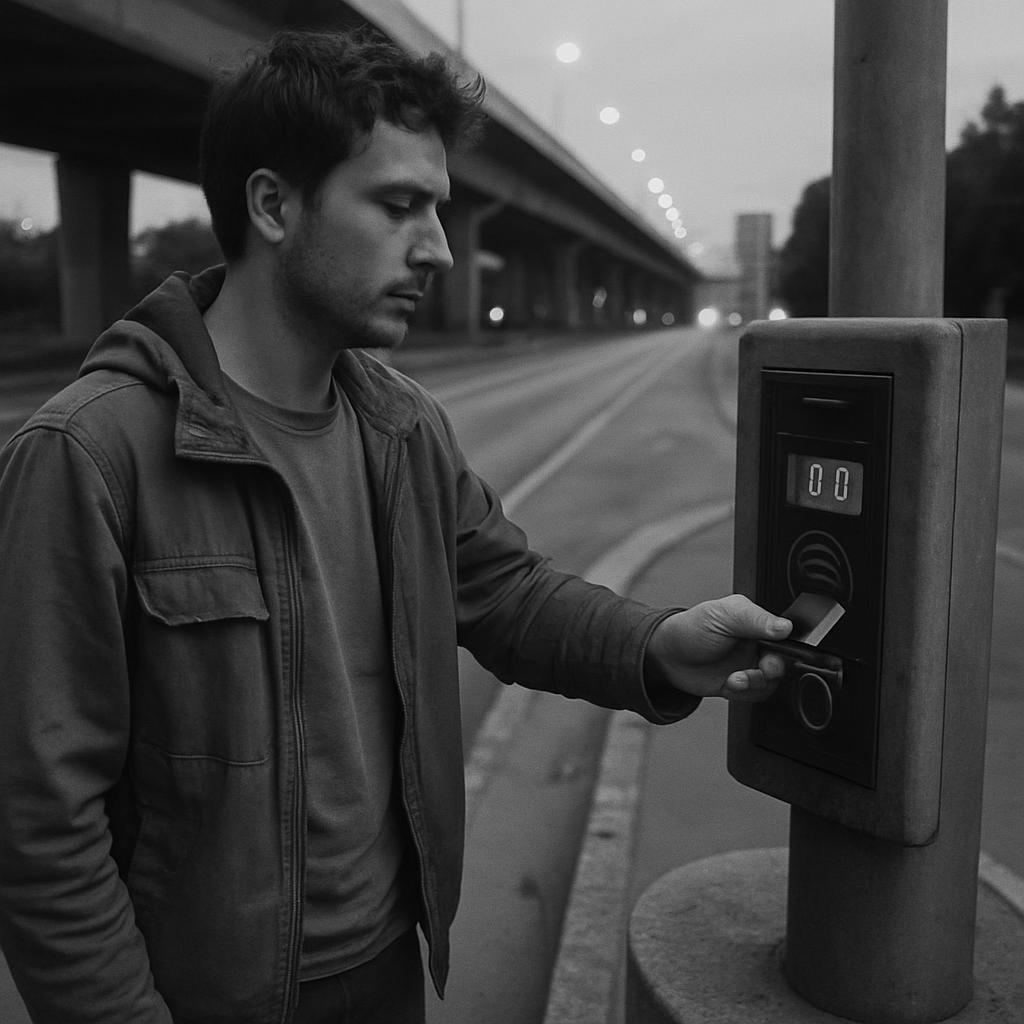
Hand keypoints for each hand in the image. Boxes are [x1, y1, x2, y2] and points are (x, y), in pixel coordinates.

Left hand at [645, 594, 791, 701]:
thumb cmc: (690, 628)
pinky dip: (743, 694)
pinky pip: (756, 696)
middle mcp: (756, 645)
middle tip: (760, 670)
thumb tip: (785, 626)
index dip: (786, 649)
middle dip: (771, 670)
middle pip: (782, 663)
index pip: (786, 636)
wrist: (666, 656)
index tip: (774, 655)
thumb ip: (755, 619)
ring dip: (754, 684)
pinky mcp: (740, 685)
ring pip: (771, 683)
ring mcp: (748, 666)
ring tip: (734, 679)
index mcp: (757, 623)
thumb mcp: (722, 615)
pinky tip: (728, 685)